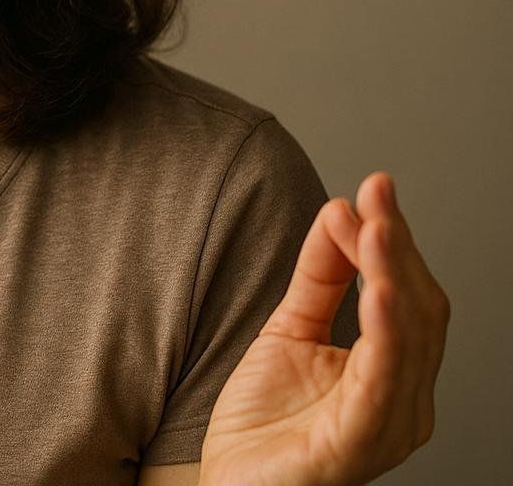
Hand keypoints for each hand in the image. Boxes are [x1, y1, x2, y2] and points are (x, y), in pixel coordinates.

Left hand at [199, 171, 449, 485]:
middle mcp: (403, 401)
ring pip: (407, 341)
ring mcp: (385, 426)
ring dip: (393, 278)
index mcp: (393, 374)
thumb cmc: (264, 426)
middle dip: (396, 249)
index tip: (374, 187)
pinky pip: (381, 384)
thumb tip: (342, 211)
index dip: (393, 241)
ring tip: (377, 230)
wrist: (228, 485)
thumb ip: (319, 277)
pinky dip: (385, 335)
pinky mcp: (356, 445)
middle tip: (376, 196)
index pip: (407, 295)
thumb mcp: (290, 330)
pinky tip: (377, 293)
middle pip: (416, 312)